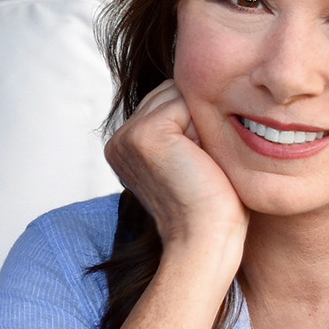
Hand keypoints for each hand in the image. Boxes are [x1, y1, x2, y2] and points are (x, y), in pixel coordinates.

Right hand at [105, 80, 247, 258]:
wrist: (206, 238)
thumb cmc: (211, 205)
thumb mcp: (189, 157)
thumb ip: (181, 126)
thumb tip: (199, 89)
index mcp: (123, 147)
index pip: (166, 102)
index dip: (194, 124)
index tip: (196, 165)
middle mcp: (118, 140)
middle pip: (170, 93)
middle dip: (196, 118)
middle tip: (200, 165)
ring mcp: (127, 136)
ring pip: (178, 94)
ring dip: (200, 121)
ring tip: (200, 162)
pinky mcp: (145, 134)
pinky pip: (185, 102)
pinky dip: (202, 127)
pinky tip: (200, 159)